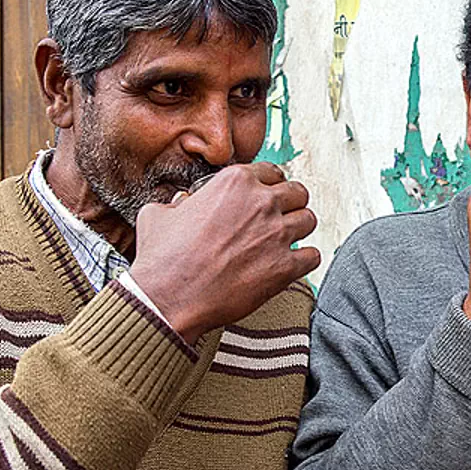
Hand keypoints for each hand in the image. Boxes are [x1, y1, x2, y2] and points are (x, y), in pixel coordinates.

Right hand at [129, 162, 320, 342]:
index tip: (269, 195)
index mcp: (235, 183)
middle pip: (297, 193)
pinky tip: (294, 263)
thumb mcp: (158, 214)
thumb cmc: (162, 259)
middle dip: (291, 204)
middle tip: (282, 216)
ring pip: (309, 220)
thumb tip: (181, 204)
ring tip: (288, 239)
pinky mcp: (285, 266)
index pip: (271, 172)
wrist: (169, 297)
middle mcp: (261, 203)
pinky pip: (312, 256)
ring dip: (299, 229)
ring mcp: (276, 234)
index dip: (270, 185)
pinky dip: (305, 260)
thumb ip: (177, 203)